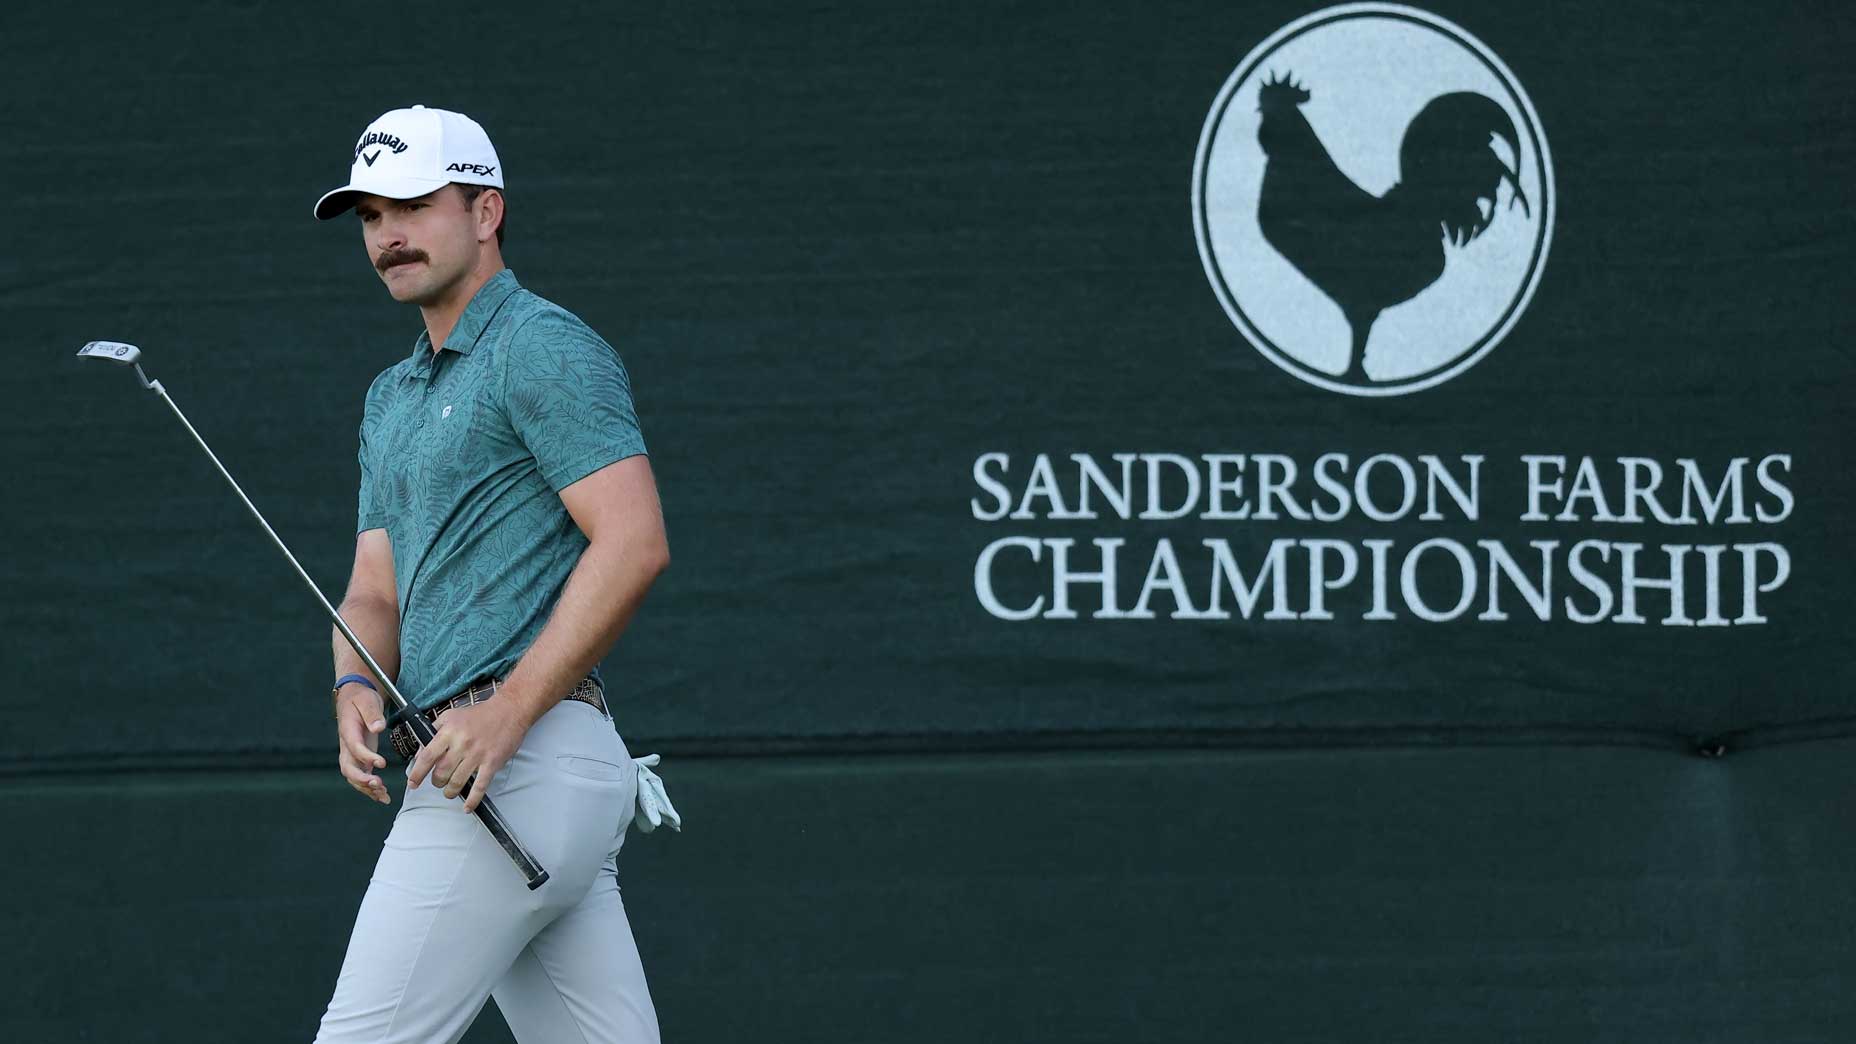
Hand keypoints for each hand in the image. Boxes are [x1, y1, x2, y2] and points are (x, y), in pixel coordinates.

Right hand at [334, 683, 388, 804]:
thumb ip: (372, 714)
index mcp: (348, 731)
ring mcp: (352, 753)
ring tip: (383, 795)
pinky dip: (370, 787)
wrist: (354, 697)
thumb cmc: (360, 698)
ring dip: (367, 788)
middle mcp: (347, 745)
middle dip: (361, 780)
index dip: (366, 757)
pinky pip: (362, 775)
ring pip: (353, 776)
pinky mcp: (360, 756)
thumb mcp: (367, 700)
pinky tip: (383, 796)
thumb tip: (378, 727)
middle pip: (348, 768)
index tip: (381, 763)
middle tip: (378, 785)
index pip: (354, 748)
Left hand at [406, 699, 526, 812]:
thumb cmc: (479, 715)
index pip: (428, 756)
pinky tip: (467, 807)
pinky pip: (480, 786)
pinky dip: (472, 800)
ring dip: (450, 791)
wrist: (509, 711)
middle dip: (437, 782)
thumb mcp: (451, 716)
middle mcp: (462, 744)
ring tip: (450, 791)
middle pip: (441, 772)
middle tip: (439, 782)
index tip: (413, 783)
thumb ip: (433, 733)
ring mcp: (477, 754)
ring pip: (457, 782)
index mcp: (449, 731)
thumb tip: (420, 754)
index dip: (417, 773)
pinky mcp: (492, 762)